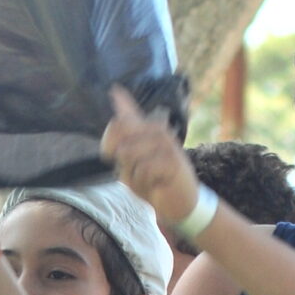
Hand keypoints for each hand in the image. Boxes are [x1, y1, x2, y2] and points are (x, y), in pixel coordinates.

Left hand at [103, 89, 199, 227]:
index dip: (122, 101)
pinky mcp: (172, 159)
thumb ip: (120, 144)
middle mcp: (157, 132)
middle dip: (115, 155)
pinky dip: (143, 183)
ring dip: (131, 174)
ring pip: (127, 153)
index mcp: (147, 133)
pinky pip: (141, 169)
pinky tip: (157, 184)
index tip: (114, 89)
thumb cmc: (153, 183)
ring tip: (147, 179)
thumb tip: (116, 105)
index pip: (130, 112)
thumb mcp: (131, 166)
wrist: (180, 204)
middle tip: (131, 170)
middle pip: (119, 129)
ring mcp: (166, 143)